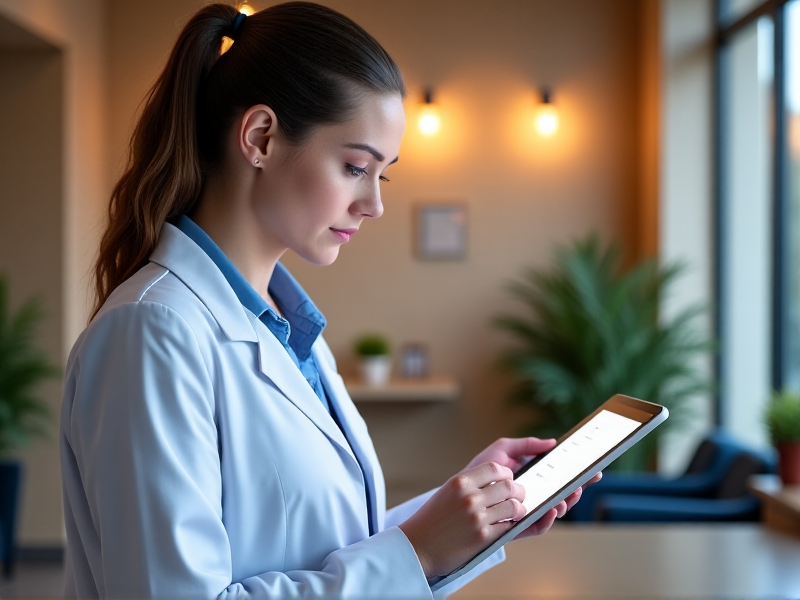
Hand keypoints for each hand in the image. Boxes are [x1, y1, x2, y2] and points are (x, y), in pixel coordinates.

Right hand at [398, 462, 525, 577]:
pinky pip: (509, 527)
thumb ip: (470, 485)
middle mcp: (469, 496)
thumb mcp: (447, 492)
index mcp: (460, 482)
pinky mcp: (482, 537)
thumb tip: (499, 481)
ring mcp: (477, 517)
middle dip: (519, 491)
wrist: (416, 547)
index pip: (495, 468)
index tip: (508, 479)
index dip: (507, 473)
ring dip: (519, 509)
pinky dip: (512, 525)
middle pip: (509, 486)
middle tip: (518, 497)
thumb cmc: (431, 520)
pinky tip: (508, 525)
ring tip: (516, 512)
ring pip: (514, 506)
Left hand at [463, 437, 602, 538]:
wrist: (456, 495)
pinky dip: (547, 520)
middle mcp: (533, 497)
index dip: (577, 474)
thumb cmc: (478, 471)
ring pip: (554, 511)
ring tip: (568, 495)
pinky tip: (551, 510)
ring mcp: (526, 512)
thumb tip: (552, 442)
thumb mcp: (501, 450)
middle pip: (562, 495)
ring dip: (565, 504)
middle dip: (578, 488)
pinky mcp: (517, 528)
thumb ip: (525, 445)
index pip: (560, 477)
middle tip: (587, 480)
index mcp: (532, 478)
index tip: (592, 468)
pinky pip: (537, 527)